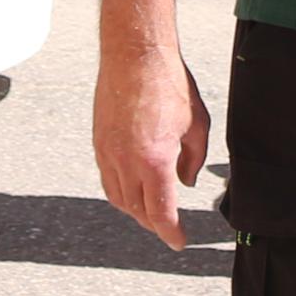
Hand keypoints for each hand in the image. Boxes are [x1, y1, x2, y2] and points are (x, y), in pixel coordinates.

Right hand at [94, 39, 213, 249]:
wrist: (134, 54)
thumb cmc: (168, 83)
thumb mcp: (196, 123)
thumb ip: (193, 159)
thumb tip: (185, 181)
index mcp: (153, 160)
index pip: (160, 213)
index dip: (171, 233)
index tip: (179, 241)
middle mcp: (126, 161)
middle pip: (138, 210)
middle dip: (155, 224)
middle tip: (170, 227)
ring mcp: (108, 153)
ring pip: (119, 199)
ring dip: (136, 211)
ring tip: (152, 211)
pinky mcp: (99, 142)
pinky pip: (107, 180)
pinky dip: (120, 193)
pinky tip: (132, 189)